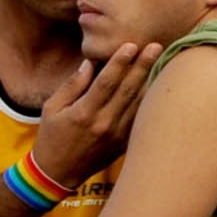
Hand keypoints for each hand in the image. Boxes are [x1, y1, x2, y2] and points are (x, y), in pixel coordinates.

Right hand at [31, 43, 163, 186]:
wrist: (59, 172)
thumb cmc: (52, 136)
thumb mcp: (52, 109)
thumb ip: (72, 85)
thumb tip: (90, 62)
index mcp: (83, 113)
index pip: (105, 83)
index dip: (119, 63)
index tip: (130, 45)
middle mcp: (104, 124)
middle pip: (128, 90)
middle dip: (143, 66)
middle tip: (156, 45)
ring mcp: (118, 135)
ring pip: (139, 103)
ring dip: (152, 81)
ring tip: (165, 60)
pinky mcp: (126, 143)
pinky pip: (141, 117)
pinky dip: (150, 101)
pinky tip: (160, 86)